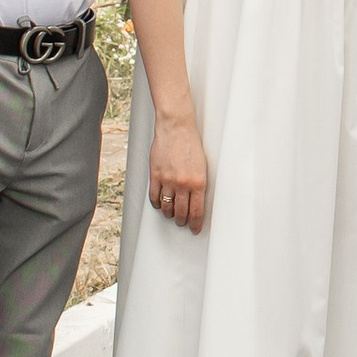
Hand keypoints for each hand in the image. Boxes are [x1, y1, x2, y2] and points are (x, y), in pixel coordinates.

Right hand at [148, 110, 207, 230]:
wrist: (176, 128)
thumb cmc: (191, 144)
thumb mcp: (202, 166)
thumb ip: (198, 184)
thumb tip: (196, 200)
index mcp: (198, 182)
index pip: (196, 211)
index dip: (195, 223)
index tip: (194, 228)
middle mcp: (183, 184)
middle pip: (181, 212)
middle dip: (182, 221)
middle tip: (182, 223)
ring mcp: (167, 181)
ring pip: (166, 207)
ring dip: (169, 214)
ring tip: (172, 214)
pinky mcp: (155, 176)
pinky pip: (154, 197)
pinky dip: (157, 204)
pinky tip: (160, 204)